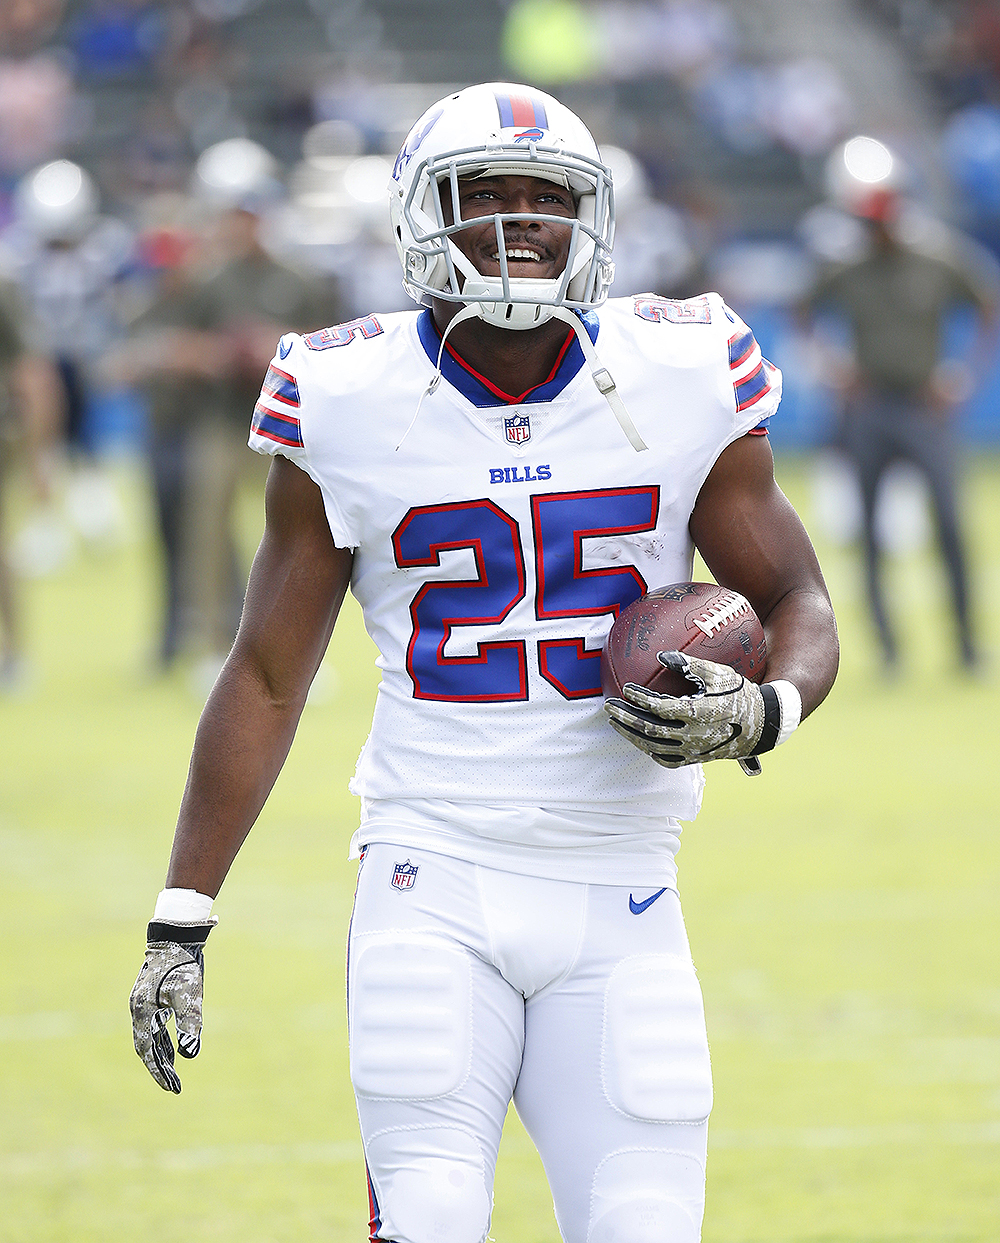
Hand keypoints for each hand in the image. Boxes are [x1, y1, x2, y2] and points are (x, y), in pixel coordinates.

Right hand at [129, 920, 215, 1092]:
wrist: (177, 936)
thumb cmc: (184, 965)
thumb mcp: (190, 994)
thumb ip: (189, 1023)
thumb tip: (190, 1054)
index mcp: (142, 1011)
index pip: (148, 1050)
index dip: (159, 1070)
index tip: (172, 1087)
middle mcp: (138, 1009)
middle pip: (146, 1047)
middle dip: (160, 1067)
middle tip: (174, 1087)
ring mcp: (142, 1003)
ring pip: (149, 1037)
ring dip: (161, 1055)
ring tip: (173, 1074)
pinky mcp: (150, 997)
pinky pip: (153, 1026)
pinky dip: (161, 1040)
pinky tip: (172, 1049)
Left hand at [605, 650, 774, 773]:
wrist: (762, 726)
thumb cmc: (740, 694)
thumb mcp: (719, 675)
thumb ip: (690, 665)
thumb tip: (662, 656)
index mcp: (698, 714)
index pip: (659, 708)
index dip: (639, 699)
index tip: (626, 688)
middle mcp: (693, 736)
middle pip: (649, 730)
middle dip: (625, 717)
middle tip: (607, 706)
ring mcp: (693, 751)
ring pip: (653, 747)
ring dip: (631, 735)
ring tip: (615, 722)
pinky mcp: (695, 760)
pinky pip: (666, 759)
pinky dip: (649, 750)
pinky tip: (639, 740)